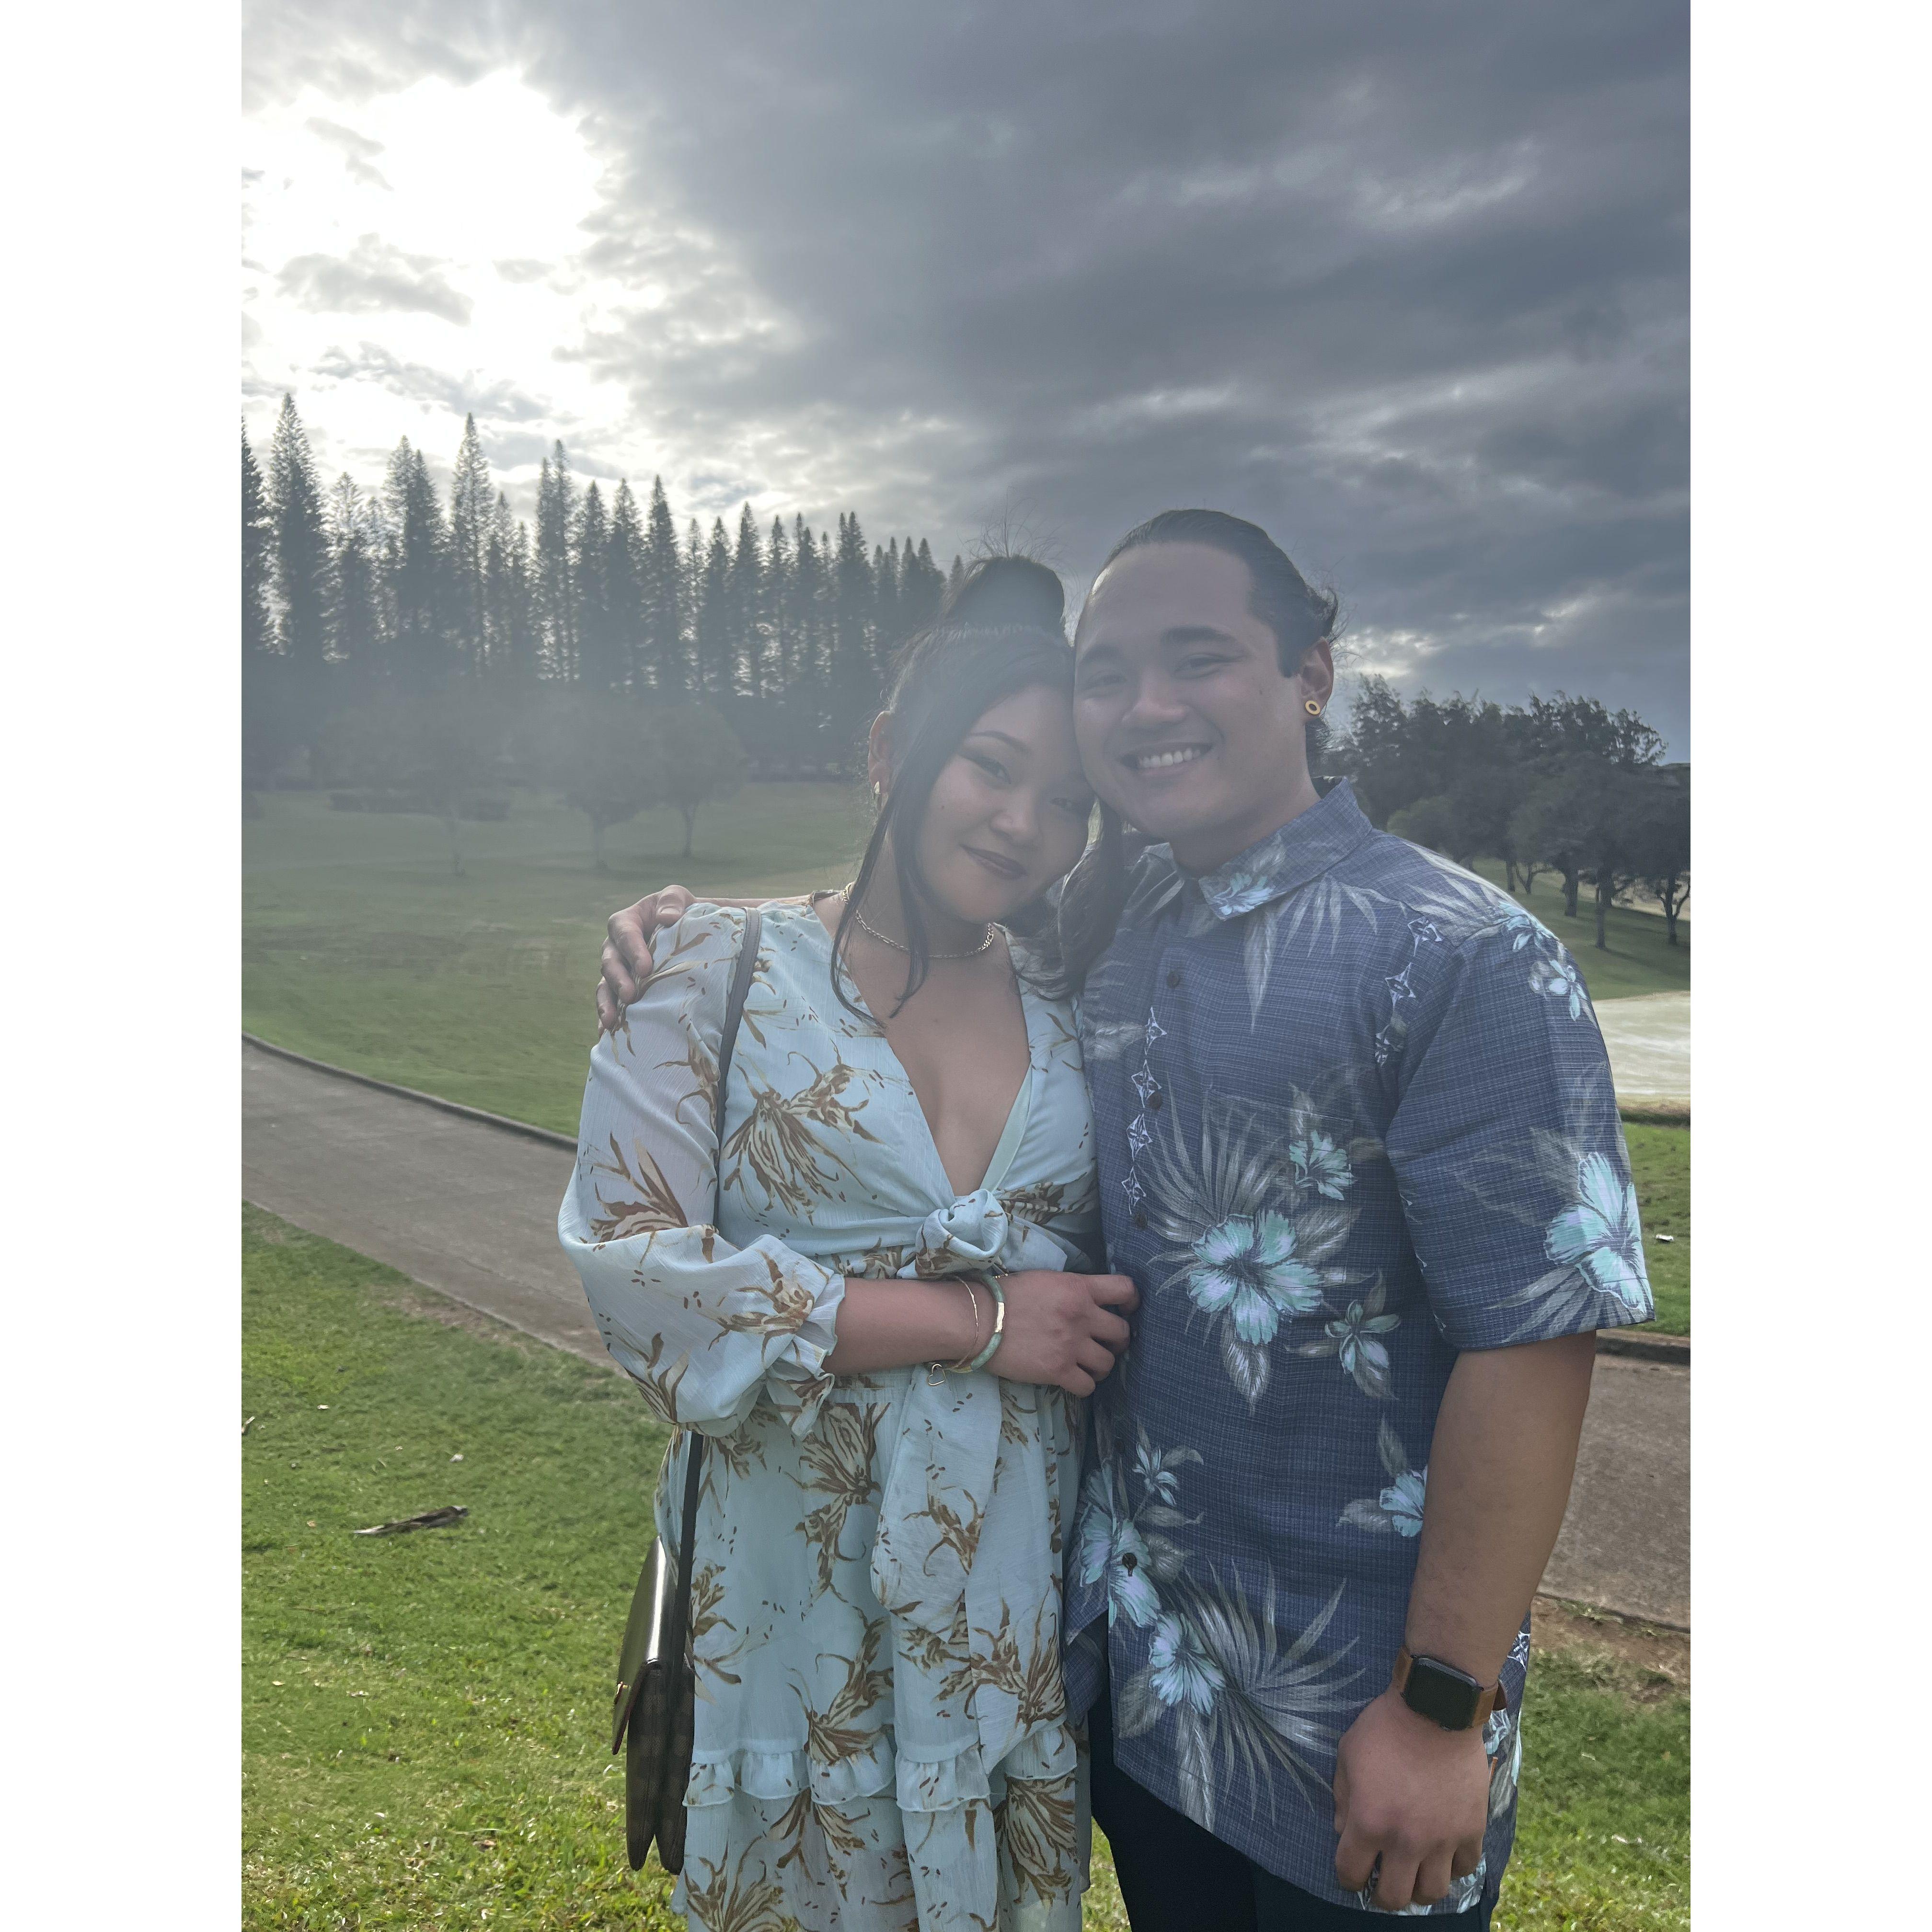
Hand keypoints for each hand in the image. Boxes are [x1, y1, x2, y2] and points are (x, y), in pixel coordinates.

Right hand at [595, 885, 695, 1032]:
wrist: (685, 933)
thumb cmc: (681, 912)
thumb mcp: (678, 899)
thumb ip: (673, 901)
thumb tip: (668, 917)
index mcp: (626, 921)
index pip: (623, 932)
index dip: (632, 950)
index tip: (646, 968)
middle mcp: (615, 947)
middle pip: (609, 962)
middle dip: (618, 980)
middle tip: (630, 996)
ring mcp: (617, 970)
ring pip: (604, 986)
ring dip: (606, 1004)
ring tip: (610, 1022)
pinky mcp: (622, 989)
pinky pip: (610, 1003)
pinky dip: (607, 1018)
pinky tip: (607, 1036)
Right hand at [991, 1272, 1138, 1395]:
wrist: (978, 1320)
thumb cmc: (1006, 1296)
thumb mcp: (1046, 1280)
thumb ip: (1072, 1290)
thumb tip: (1090, 1303)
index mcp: (1078, 1288)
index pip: (1125, 1290)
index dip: (1132, 1302)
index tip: (1127, 1311)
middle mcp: (1081, 1315)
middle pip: (1122, 1333)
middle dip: (1117, 1341)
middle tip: (1103, 1344)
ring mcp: (1071, 1345)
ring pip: (1108, 1363)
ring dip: (1101, 1365)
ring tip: (1087, 1365)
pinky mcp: (1058, 1370)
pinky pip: (1088, 1386)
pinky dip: (1084, 1385)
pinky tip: (1073, 1379)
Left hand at [1333, 1686, 1488, 1910]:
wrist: (1435, 1708)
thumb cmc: (1384, 1727)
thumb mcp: (1347, 1755)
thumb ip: (1342, 1799)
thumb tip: (1344, 1832)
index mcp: (1369, 1821)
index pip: (1351, 1874)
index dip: (1347, 1877)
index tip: (1351, 1871)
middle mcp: (1405, 1840)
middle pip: (1393, 1897)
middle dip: (1382, 1894)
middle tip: (1382, 1880)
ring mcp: (1442, 1839)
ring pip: (1432, 1893)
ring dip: (1419, 1887)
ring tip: (1414, 1872)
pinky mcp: (1471, 1829)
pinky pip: (1465, 1868)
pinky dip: (1453, 1867)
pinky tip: (1443, 1853)